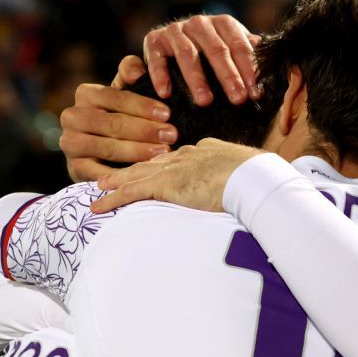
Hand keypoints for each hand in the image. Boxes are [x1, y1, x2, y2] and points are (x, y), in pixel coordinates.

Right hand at [60, 60, 176, 181]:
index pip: (115, 97)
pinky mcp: (74, 168)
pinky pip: (101, 172)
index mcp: (85, 93)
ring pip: (107, 147)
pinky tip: (144, 173)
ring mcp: (70, 143)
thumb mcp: (126, 94)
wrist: (100, 152)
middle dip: (145, 130)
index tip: (167, 114)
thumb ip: (131, 74)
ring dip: (138, 151)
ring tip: (163, 153)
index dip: (142, 105)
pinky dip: (123, 174)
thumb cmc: (121, 116)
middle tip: (172, 135)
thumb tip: (136, 70)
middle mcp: (72, 116)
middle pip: (112, 123)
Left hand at [91, 139, 267, 214]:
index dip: (161, 165)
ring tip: (99, 188)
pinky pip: (131, 191)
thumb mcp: (249, 174)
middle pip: (152, 164)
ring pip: (136, 176)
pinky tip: (97, 205)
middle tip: (115, 176)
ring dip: (116, 183)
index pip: (177, 159)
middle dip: (133, 170)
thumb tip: (241, 186)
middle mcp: (185, 156)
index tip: (152, 169)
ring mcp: (174, 169)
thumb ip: (237, 178)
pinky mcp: (166, 184)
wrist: (254, 178)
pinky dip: (112, 198)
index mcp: (205, 151)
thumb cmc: (260, 179)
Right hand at [142, 14, 261, 105]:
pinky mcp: (154, 40)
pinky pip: (157, 58)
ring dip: (196, 79)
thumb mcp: (233, 50)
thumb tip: (278, 70)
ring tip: (205, 101)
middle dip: (228, 76)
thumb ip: (252, 56)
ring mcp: (176, 30)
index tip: (255, 93)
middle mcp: (200, 23)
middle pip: (216, 50)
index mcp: (224, 24)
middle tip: (237, 99)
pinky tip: (166, 93)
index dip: (249, 69)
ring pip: (187, 54)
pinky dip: (160, 75)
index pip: (240, 45)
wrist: (174, 42)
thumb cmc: (212, 53)